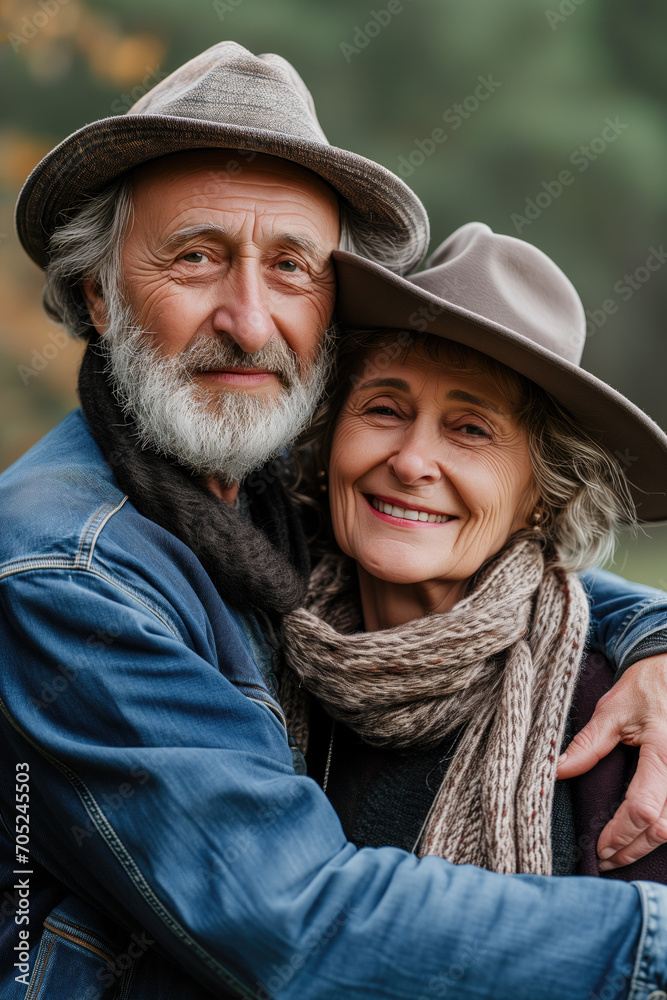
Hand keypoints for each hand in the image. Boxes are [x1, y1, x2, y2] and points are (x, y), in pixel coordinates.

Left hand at [557, 653, 666, 869]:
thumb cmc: (646, 687)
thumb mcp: (612, 710)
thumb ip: (588, 744)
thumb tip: (556, 770)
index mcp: (664, 752)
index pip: (642, 808)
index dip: (619, 833)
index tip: (598, 846)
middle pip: (662, 828)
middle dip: (632, 849)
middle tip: (604, 858)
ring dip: (648, 845)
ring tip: (619, 852)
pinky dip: (662, 829)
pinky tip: (643, 835)